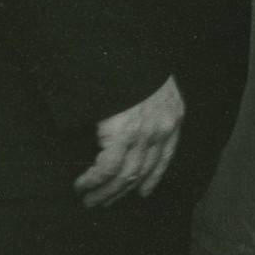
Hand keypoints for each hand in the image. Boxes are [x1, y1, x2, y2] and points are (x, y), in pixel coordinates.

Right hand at [73, 74, 182, 207]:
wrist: (127, 50)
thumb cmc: (135, 65)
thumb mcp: (154, 85)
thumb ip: (150, 106)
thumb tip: (134, 125)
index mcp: (173, 114)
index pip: (166, 155)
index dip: (154, 176)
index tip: (144, 192)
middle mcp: (163, 128)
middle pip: (144, 171)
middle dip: (124, 191)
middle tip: (105, 203)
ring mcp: (144, 134)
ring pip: (125, 176)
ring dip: (105, 193)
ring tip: (89, 201)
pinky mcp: (123, 135)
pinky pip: (106, 169)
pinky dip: (92, 181)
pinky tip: (81, 186)